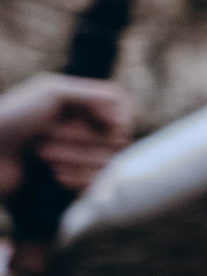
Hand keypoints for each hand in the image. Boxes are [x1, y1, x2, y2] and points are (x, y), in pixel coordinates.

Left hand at [0, 77, 133, 200]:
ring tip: (42, 155)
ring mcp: (78, 156)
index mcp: (80, 104)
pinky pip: (96, 184)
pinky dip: (77, 179)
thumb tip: (125, 118)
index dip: (118, 120)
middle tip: (45, 135)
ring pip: (106, 162)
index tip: (106, 124)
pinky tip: (54, 176)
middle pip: (116, 139)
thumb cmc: (11, 118)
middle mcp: (83, 128)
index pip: (124, 112)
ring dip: (74, 158)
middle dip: (82, 139)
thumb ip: (96, 95)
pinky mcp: (73, 181)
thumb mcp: (51, 91)